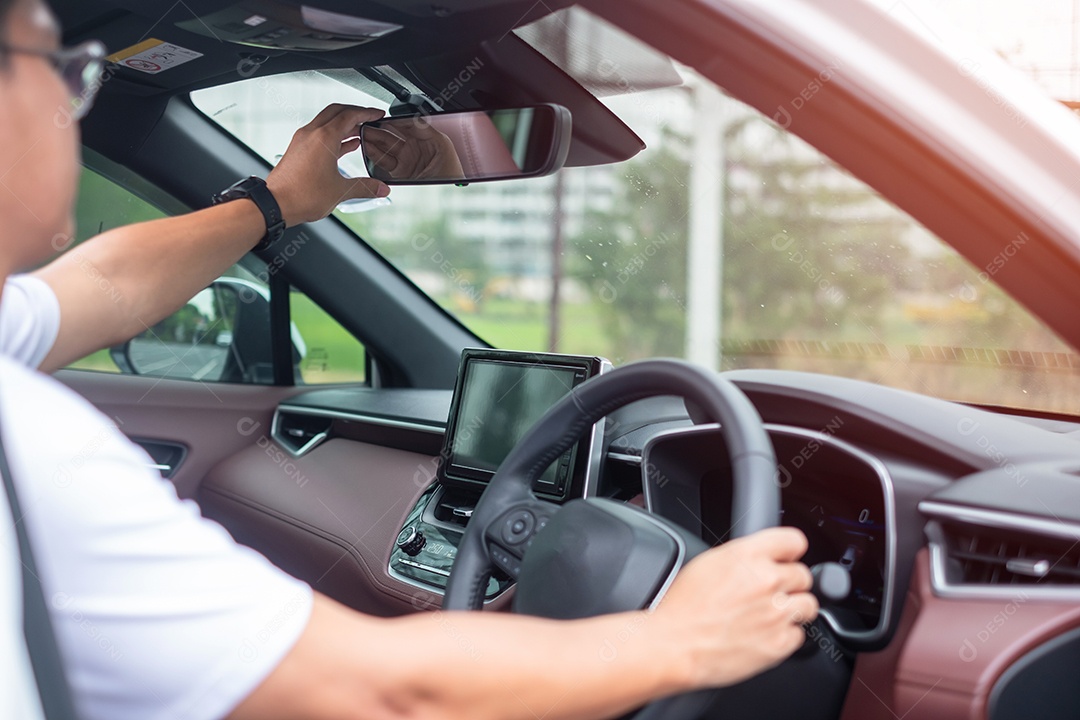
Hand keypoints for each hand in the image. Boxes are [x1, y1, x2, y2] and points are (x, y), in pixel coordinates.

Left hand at [266, 104, 390, 225]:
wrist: (276, 204)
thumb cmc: (302, 195)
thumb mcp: (341, 191)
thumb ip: (365, 187)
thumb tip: (381, 188)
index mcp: (324, 138)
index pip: (350, 115)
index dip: (367, 113)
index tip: (377, 114)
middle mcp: (311, 134)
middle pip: (336, 111)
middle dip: (355, 112)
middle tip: (369, 118)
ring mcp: (302, 140)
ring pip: (326, 121)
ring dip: (343, 124)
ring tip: (359, 132)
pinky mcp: (297, 149)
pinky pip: (318, 134)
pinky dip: (333, 136)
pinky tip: (343, 146)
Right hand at [362, 117, 465, 180]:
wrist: (449, 190)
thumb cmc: (451, 168)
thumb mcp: (442, 143)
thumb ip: (426, 128)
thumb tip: (412, 117)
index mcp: (423, 137)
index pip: (402, 125)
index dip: (391, 121)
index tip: (379, 117)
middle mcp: (412, 147)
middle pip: (391, 134)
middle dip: (378, 129)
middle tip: (366, 125)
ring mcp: (405, 159)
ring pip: (385, 146)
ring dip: (373, 140)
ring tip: (363, 134)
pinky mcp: (399, 171)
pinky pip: (384, 160)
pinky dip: (374, 155)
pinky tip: (367, 147)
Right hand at [654, 527, 817, 689]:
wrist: (673, 645)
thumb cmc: (681, 607)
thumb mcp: (708, 563)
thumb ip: (742, 557)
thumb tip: (759, 558)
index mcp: (748, 555)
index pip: (794, 540)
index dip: (790, 551)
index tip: (788, 558)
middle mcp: (767, 580)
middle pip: (803, 575)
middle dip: (789, 583)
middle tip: (769, 594)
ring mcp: (777, 612)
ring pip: (808, 605)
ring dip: (793, 609)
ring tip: (770, 616)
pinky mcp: (779, 643)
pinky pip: (799, 635)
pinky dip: (784, 636)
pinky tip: (763, 635)